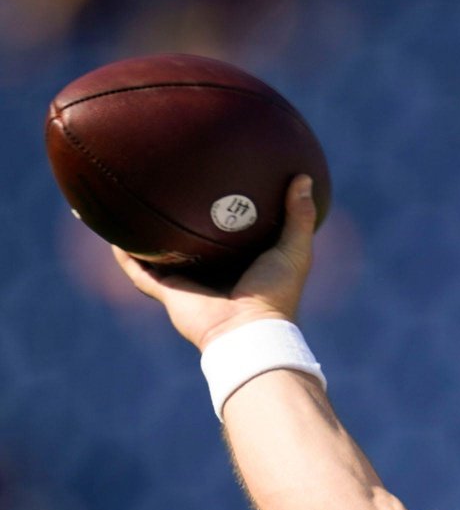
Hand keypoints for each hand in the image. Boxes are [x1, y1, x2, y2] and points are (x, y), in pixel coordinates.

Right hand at [114, 174, 317, 350]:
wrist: (249, 332)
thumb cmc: (276, 294)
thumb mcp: (294, 251)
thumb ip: (298, 216)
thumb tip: (303, 177)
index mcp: (239, 262)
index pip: (224, 229)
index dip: (216, 207)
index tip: (208, 179)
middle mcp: (210, 271)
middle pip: (186, 237)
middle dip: (173, 214)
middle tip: (160, 181)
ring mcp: (186, 282)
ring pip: (155, 251)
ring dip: (137, 230)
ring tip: (120, 199)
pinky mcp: (166, 292)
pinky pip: (137, 268)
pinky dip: (122, 251)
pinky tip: (107, 227)